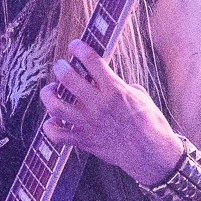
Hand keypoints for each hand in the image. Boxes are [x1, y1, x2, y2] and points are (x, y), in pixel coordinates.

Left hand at [38, 41, 183, 185]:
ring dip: (48, 93)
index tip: (75, 45)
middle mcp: (98, 105)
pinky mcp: (84, 141)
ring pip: (55, 105)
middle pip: (67, 78)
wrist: (152, 155)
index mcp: (115, 90)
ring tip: (51, 90)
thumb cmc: (151, 123)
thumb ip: (120, 85)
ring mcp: (88, 124)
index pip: (92, 60)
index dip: (80, 48)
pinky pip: (56, 135)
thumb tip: (104, 82)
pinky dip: (50, 126)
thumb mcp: (140, 96)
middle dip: (61, 67)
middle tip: (61, 66)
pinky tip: (53, 120)